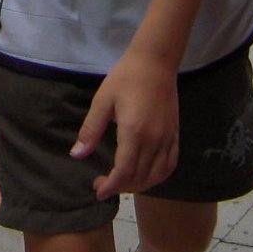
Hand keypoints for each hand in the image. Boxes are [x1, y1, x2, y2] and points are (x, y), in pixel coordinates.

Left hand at [71, 48, 178, 198]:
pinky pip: (171, 164)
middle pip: (140, 177)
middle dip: (120, 187)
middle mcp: (154, 139)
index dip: (111, 186)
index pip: (124, 172)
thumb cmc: (126, 77)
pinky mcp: (175, 133)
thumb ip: (91, 130)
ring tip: (123, 180)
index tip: (98, 191)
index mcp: (134, 132)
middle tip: (103, 182)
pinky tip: (146, 174)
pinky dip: (158, 176)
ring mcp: (167, 137)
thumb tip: (77, 155)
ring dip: (139, 185)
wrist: (156, 60)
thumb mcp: (103, 101)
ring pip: (157, 175)